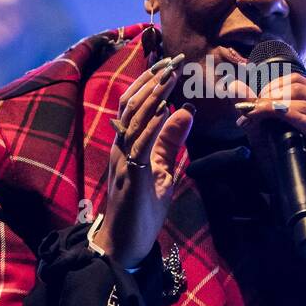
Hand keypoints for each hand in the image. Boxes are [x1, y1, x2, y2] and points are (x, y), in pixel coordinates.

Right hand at [92, 54, 192, 266]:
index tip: (168, 62)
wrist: (125, 244)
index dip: (149, 81)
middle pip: (129, 104)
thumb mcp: (162, 169)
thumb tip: (185, 110)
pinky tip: (164, 111)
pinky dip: (152, 126)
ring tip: (169, 77)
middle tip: (172, 60)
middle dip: (151, 80)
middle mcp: (120, 147)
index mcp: (126, 144)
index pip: (133, 104)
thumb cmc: (142, 208)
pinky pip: (140, 147)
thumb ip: (171, 141)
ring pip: (132, 121)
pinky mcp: (131, 178)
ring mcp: (123, 162)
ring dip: (152, 96)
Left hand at [229, 73, 305, 230]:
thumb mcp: (270, 137)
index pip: (299, 82)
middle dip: (272, 93)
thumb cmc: (293, 170)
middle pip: (302, 87)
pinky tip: (276, 113)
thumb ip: (257, 113)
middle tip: (251, 106)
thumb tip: (236, 88)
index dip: (272, 84)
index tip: (251, 99)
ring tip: (255, 112)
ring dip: (276, 104)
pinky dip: (293, 116)